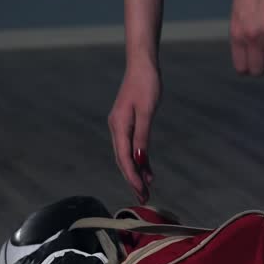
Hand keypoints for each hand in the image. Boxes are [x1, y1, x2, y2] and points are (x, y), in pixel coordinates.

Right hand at [108, 58, 159, 203]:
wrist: (142, 64)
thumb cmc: (146, 84)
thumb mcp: (147, 111)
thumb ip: (143, 136)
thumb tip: (140, 160)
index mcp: (120, 126)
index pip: (125, 158)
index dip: (132, 177)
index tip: (141, 191)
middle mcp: (116, 128)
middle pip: (123, 160)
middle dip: (132, 180)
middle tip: (143, 199)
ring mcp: (121, 126)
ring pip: (126, 155)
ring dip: (136, 172)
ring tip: (146, 190)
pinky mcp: (127, 123)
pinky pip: (131, 146)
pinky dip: (139, 159)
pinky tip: (147, 170)